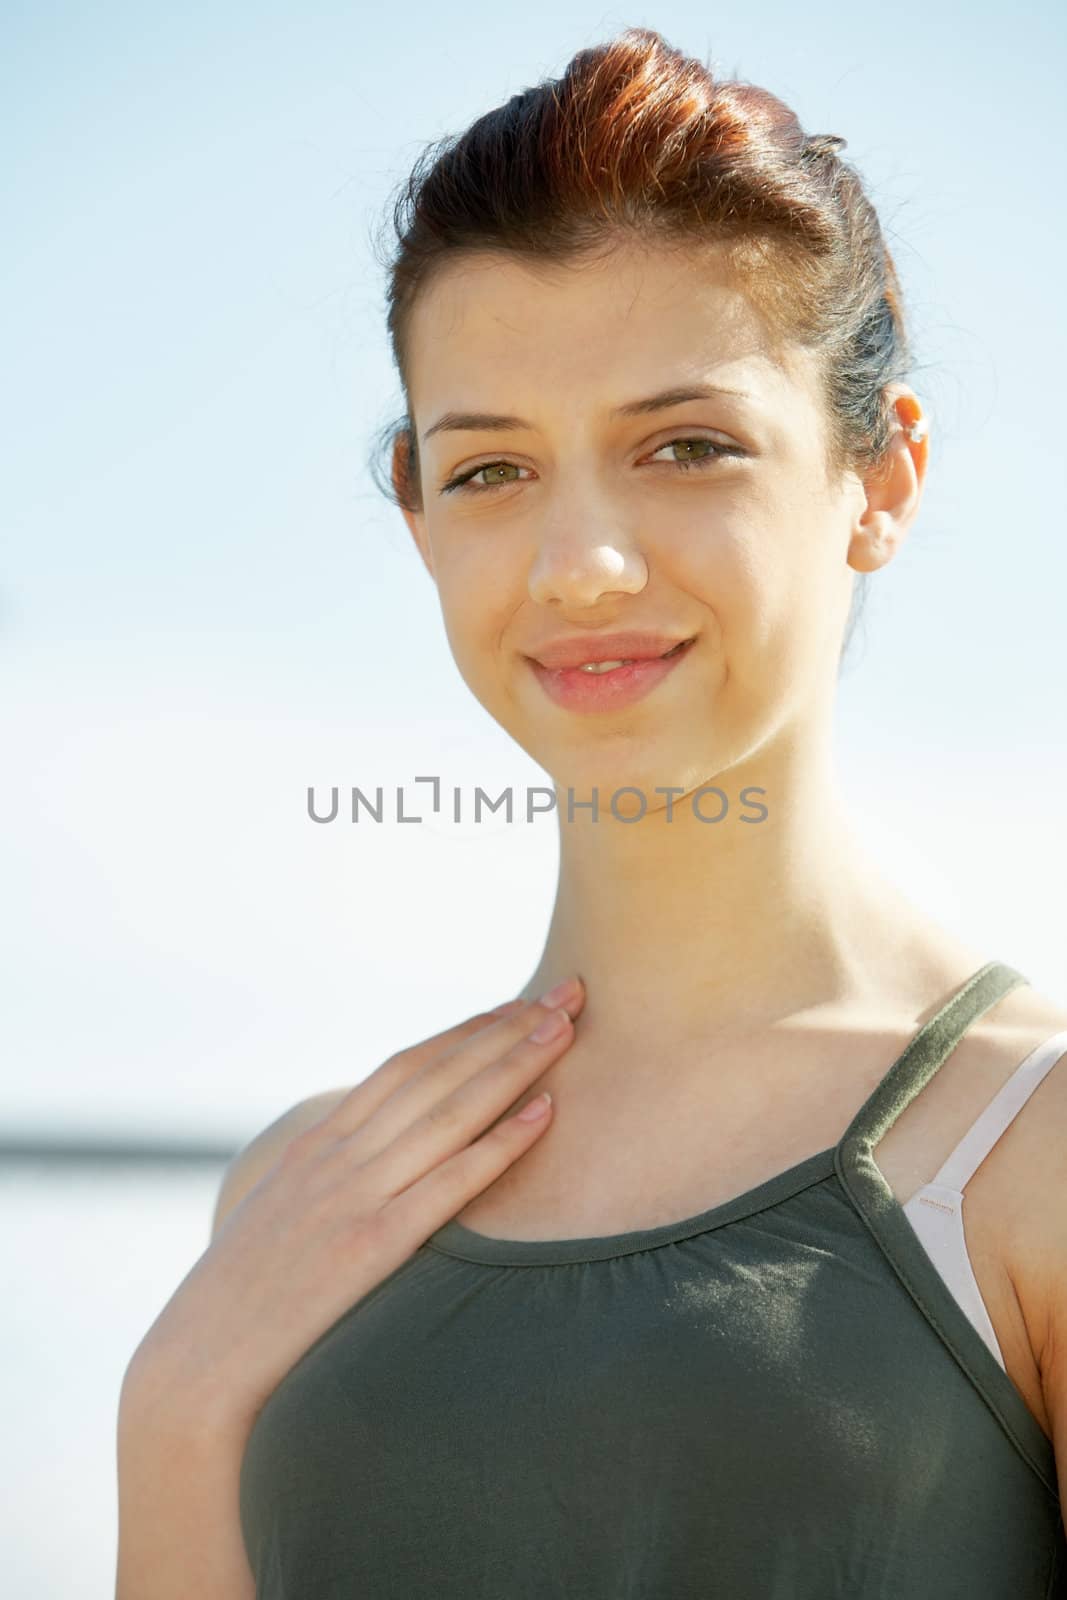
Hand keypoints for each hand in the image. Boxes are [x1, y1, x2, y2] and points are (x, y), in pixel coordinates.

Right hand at [123, 981, 584, 1430]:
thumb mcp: (275, 1223)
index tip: (517, 1005)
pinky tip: (545, 1115)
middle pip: (436, 1074)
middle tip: (565, 994)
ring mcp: (353, 1198)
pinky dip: (501, 1143)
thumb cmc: (239, 1305)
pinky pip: (449, 1184)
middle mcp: (337, 1158)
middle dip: (505, 1029)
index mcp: (316, 1147)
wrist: (192, 1366)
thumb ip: (322, 1188)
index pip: (404, 1067)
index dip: (466, 1031)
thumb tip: (367, 1174)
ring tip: (565, 1029)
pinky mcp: (369, 1248)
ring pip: (449, 1113)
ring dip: (513, 1065)